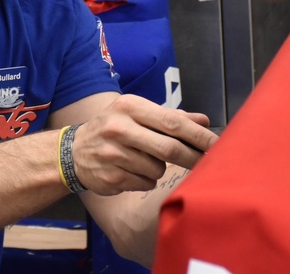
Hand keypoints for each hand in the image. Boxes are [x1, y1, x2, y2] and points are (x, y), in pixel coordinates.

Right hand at [70, 94, 218, 195]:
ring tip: (143, 160)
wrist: (72, 151)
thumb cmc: (112, 129)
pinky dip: (146, 179)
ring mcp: (113, 154)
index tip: (217, 144)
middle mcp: (119, 128)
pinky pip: (145, 182)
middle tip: (208, 163)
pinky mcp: (111, 176)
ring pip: (157, 168)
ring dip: (160, 168)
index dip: (198, 135)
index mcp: (129, 107)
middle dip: (192, 158)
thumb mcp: (136, 114)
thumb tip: (203, 120)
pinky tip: (131, 171)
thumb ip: (170, 117)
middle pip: (168, 148)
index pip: (172, 121)